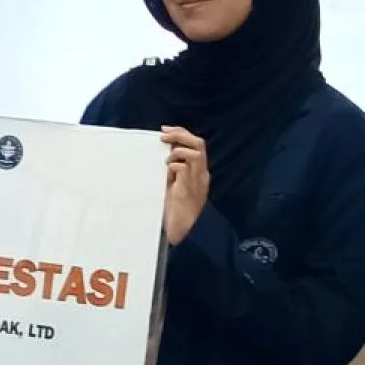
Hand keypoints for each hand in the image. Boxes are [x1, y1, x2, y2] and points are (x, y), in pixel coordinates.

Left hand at [161, 126, 209, 245]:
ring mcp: (197, 183)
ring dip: (178, 149)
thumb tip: (162, 153)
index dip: (182, 133)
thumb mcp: (173, 186)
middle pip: (199, 143)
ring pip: (195, 153)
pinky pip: (184, 168)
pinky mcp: (188, 191)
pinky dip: (173, 165)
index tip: (165, 130)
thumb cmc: (173, 212)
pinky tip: (166, 171)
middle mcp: (201, 176)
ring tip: (166, 159)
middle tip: (163, 135)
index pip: (196, 144)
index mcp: (199, 174)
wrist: (179, 234)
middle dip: (180, 134)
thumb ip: (172, 171)